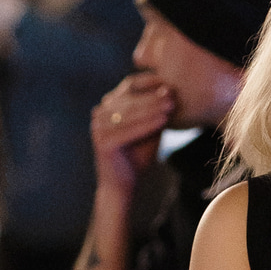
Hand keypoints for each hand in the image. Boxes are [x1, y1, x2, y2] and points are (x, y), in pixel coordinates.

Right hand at [91, 72, 174, 194]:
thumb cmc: (138, 157)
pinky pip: (130, 130)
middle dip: (152, 96)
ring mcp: (98, 128)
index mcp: (106, 108)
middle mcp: (99, 115)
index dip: (148, 84)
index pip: (128, 89)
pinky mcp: (103, 142)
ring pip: (130, 114)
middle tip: (172, 92)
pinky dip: (148, 124)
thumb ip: (154, 112)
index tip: (170, 83)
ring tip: (172, 105)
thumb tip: (171, 90)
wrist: (123, 186)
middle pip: (129, 101)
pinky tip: (164, 120)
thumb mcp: (149, 129)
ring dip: (152, 108)